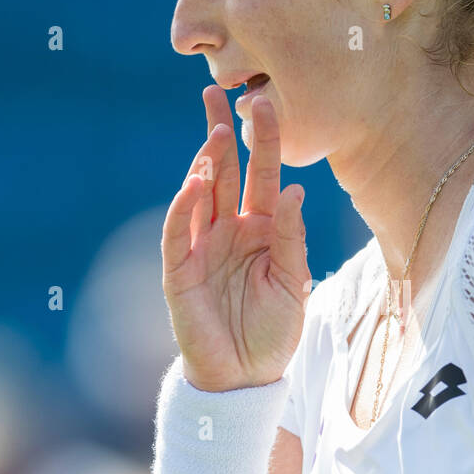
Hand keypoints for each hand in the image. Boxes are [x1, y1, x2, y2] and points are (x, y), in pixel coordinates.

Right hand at [161, 85, 308, 391]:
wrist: (247, 378)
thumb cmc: (274, 332)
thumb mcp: (294, 283)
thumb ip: (292, 238)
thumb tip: (295, 190)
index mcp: (261, 229)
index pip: (261, 175)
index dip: (263, 142)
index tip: (266, 103)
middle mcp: (229, 230)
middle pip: (224, 173)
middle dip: (221, 134)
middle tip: (219, 94)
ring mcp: (202, 248)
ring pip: (199, 195)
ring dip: (204, 164)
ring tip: (214, 133)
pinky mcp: (180, 271)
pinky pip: (178, 233)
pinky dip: (184, 207)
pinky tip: (195, 183)